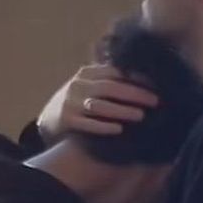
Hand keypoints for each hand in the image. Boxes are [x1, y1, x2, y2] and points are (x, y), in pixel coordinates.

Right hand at [37, 63, 158, 141]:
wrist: (48, 119)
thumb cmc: (78, 101)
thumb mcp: (89, 84)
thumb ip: (108, 79)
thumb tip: (143, 77)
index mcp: (86, 73)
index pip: (114, 72)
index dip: (135, 78)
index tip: (155, 85)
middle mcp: (78, 85)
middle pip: (110, 88)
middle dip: (134, 94)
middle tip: (154, 101)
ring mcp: (71, 103)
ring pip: (100, 106)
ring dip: (122, 110)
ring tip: (141, 115)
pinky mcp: (67, 121)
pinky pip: (88, 124)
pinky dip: (104, 126)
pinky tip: (119, 129)